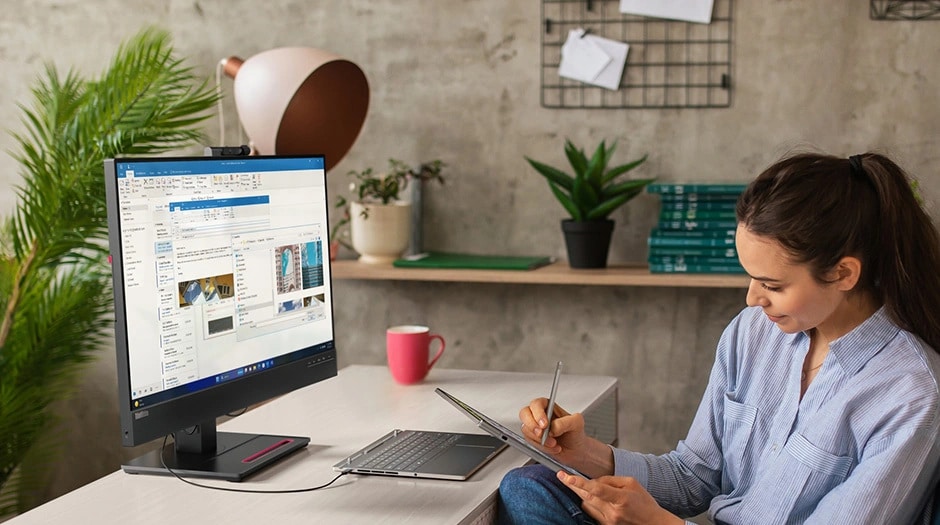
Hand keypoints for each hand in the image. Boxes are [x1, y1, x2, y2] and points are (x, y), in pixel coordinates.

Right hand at [519, 398, 589, 466]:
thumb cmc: (575, 434)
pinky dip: (541, 447)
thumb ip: (564, 423)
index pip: (537, 404)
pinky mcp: (533, 439)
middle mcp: (540, 415)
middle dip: (532, 425)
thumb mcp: (577, 423)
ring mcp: (535, 427)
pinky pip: (530, 442)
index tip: (545, 424)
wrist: (576, 451)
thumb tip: (552, 428)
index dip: (538, 413)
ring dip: (540, 439)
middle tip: (541, 434)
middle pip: (524, 413)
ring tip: (554, 443)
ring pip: (526, 429)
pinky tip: (552, 447)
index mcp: (549, 406)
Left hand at [557, 471, 682, 524]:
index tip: (566, 477)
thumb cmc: (645, 503)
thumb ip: (611, 480)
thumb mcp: (632, 483)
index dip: (579, 483)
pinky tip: (594, 499)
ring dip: (583, 495)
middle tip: (562, 477)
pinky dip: (590, 503)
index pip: (596, 489)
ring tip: (585, 487)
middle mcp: (613, 513)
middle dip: (573, 486)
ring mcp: (609, 522)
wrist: (654, 524)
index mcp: (621, 499)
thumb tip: (594, 480)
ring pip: (586, 505)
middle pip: (586, 497)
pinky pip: (592, 512)